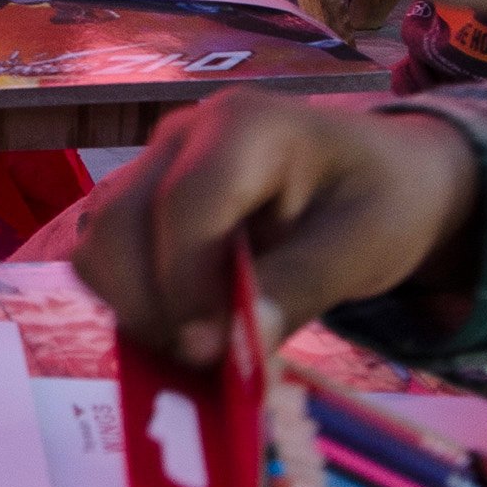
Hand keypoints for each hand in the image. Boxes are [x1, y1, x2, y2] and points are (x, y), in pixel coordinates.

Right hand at [75, 91, 481, 367]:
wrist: (386, 180)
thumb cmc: (385, 201)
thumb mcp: (364, 247)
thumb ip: (299, 290)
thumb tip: (234, 347)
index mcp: (245, 124)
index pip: (184, 205)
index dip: (185, 285)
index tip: (212, 352)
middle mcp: (183, 134)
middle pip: (120, 223)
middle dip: (151, 305)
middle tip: (207, 362)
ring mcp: (154, 167)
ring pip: (99, 245)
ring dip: (136, 308)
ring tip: (201, 345)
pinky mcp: (143, 203)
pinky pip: (108, 260)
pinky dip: (135, 304)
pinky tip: (191, 326)